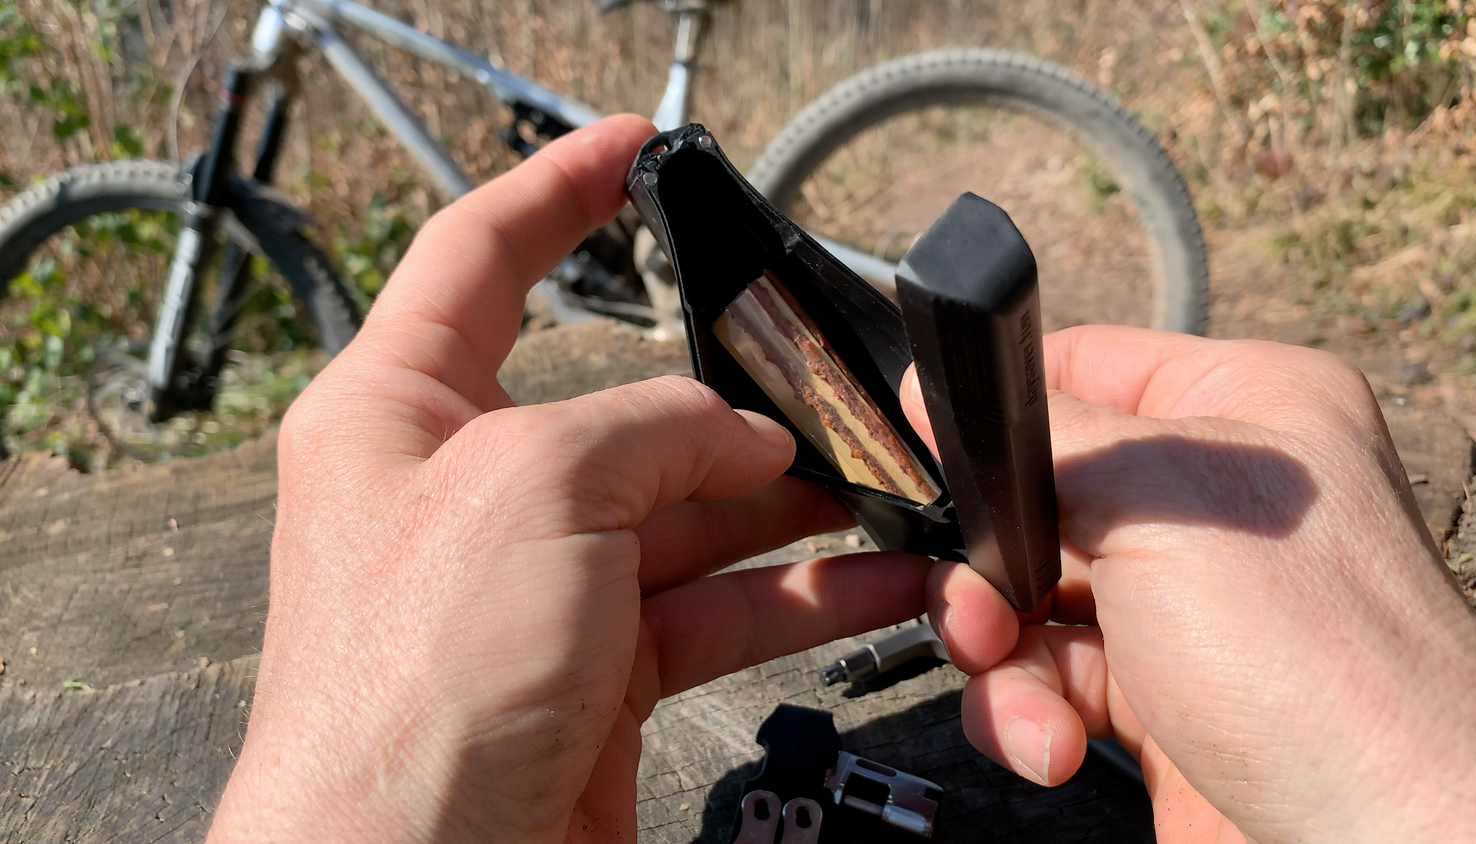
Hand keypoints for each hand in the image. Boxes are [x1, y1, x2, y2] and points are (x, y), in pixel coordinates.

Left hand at [206, 115, 931, 842]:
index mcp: (399, 416)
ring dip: (784, 502)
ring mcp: (535, 589)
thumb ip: (649, 429)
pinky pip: (713, 606)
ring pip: (683, 515)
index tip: (635, 153)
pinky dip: (794, 591)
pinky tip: (874, 578)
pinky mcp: (595, 671)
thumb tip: (736, 436)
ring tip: (877, 485)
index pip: (478, 259)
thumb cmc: (407, 691)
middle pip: (617, 407)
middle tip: (823, 386)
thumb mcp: (533, 489)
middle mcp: (466, 497)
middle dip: (724, 398)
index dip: (559, 192)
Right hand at [904, 326, 1475, 841]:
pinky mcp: (1159, 700)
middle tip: (980, 611)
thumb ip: (1038, 438)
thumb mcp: (1158, 499)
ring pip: (1024, 603)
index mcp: (1243, 415)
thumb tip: (935, 394)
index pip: (1087, 372)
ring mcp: (1187, 609)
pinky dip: (1027, 714)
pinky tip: (1053, 742)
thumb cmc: (1321, 664)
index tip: (932, 447)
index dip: (1004, 415)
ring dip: (999, 656)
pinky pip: (1046, 682)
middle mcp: (1213, 509)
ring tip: (1026, 699)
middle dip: (987, 568)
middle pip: (1037, 504)